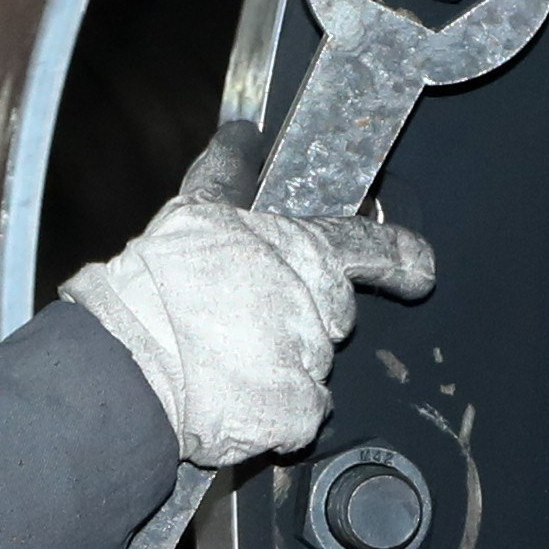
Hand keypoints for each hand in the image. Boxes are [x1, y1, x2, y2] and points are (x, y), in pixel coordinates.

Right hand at [61, 180, 436, 466]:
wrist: (129, 365)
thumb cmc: (150, 291)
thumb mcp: (190, 214)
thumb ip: (228, 176)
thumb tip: (244, 134)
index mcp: (294, 246)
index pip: (361, 242)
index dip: (398, 254)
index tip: (419, 266)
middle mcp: (312, 298)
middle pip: (330, 312)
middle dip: (298, 319)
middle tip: (240, 324)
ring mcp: (311, 356)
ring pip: (310, 363)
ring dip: (277, 365)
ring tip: (221, 361)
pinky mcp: (301, 409)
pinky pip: (302, 413)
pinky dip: (272, 413)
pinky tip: (233, 396)